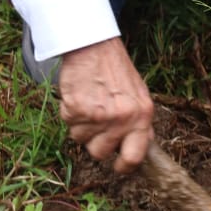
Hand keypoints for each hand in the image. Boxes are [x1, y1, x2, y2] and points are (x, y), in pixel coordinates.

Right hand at [58, 37, 153, 173]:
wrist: (93, 44)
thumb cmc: (115, 69)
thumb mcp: (138, 94)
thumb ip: (139, 122)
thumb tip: (142, 149)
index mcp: (142, 115)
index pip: (135, 156)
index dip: (124, 165)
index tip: (118, 165)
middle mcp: (123, 118)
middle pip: (101, 153)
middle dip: (96, 140)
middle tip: (98, 118)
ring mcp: (100, 115)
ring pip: (81, 139)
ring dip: (81, 125)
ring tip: (89, 100)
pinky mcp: (78, 109)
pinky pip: (68, 124)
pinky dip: (70, 112)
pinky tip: (79, 94)